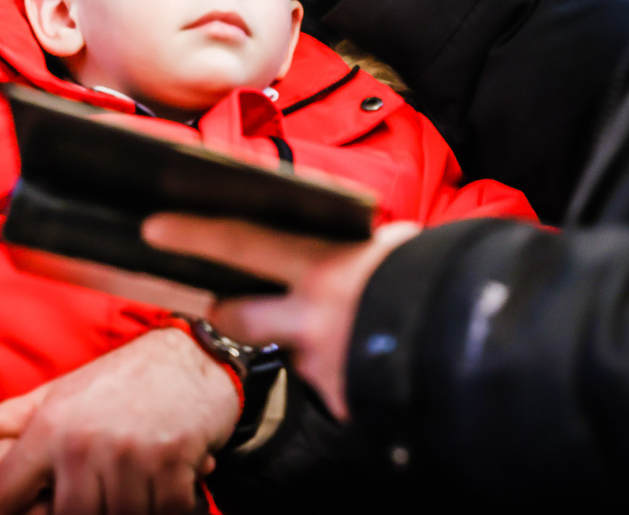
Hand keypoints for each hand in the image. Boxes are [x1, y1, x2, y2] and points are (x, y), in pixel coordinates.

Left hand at [0, 325, 239, 514]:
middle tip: (90, 501)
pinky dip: (164, 513)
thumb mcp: (53, 395)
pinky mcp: (173, 462)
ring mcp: (130, 454)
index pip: (4, 496)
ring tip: (125, 500)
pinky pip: (163, 513)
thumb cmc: (118, 380)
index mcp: (50, 429)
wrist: (191, 357)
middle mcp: (85, 443)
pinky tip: (159, 502)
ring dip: (124, 513)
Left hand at [141, 216, 422, 418]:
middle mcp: (311, 317)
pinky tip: (371, 361)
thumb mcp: (397, 248)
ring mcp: (319, 363)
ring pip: (286, 348)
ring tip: (350, 329)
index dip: (194, 234)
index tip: (153, 228)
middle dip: (227, 308)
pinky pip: (326, 381)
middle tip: (227, 300)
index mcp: (324, 268)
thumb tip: (362, 241)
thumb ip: (364, 247)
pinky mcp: (336, 400)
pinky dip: (342, 371)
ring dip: (305, 340)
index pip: (242, 243)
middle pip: (235, 314)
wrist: (475, 351)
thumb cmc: (439, 286)